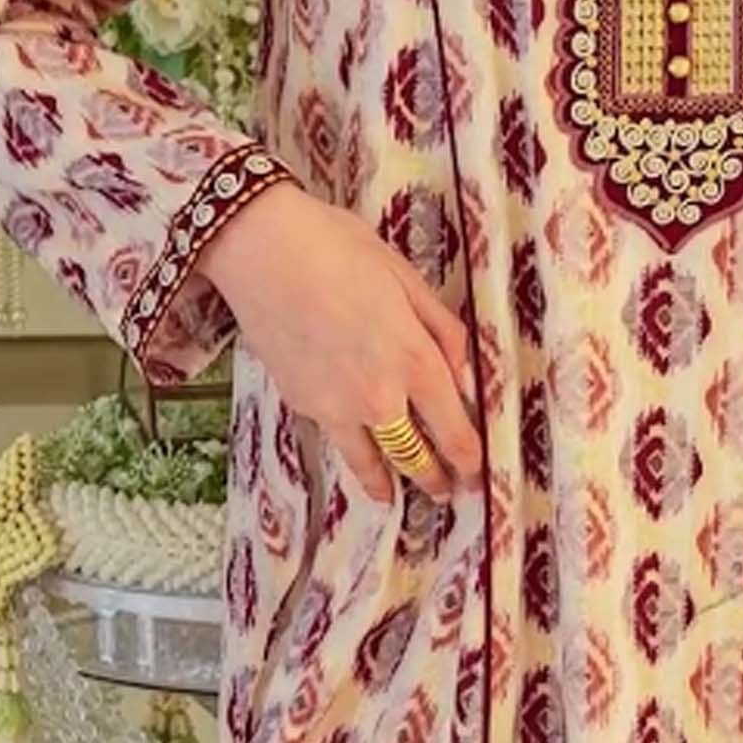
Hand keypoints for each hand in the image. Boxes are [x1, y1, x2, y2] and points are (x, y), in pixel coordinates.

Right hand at [201, 182, 483, 507]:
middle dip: (436, 479)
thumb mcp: (406, 279)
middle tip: (448, 491)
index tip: (480, 474)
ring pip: (371, 463)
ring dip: (389, 483)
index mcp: (414, 359)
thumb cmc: (338, 248)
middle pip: (416, 456)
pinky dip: (351, 451)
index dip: (471, 459)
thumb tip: (470, 379)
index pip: (454, 430)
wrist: (262, 251)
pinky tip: (356, 452)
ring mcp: (335, 407)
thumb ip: (444, 332)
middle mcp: (378, 395)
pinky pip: (336, 438)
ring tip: (397, 494)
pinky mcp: (301, 404)